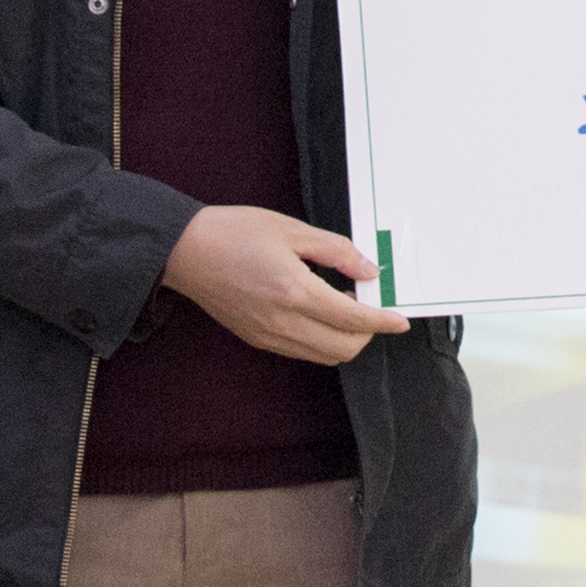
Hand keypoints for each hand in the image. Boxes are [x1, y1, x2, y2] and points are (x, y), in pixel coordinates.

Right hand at [163, 206, 407, 364]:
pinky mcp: (257, 339)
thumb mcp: (294, 231)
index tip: (400, 320)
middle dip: (367, 333)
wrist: (185, 252)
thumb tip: (369, 271)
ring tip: (345, 306)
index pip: (354, 320)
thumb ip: (338, 252)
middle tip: (370, 304)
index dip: (383, 322)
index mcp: (295, 292)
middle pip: (344, 348)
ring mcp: (268, 336)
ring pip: (324, 356)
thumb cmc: (235, 233)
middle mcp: (282, 322)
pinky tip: (321, 312)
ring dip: (345, 338)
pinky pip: (302, 351)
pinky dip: (322, 339)